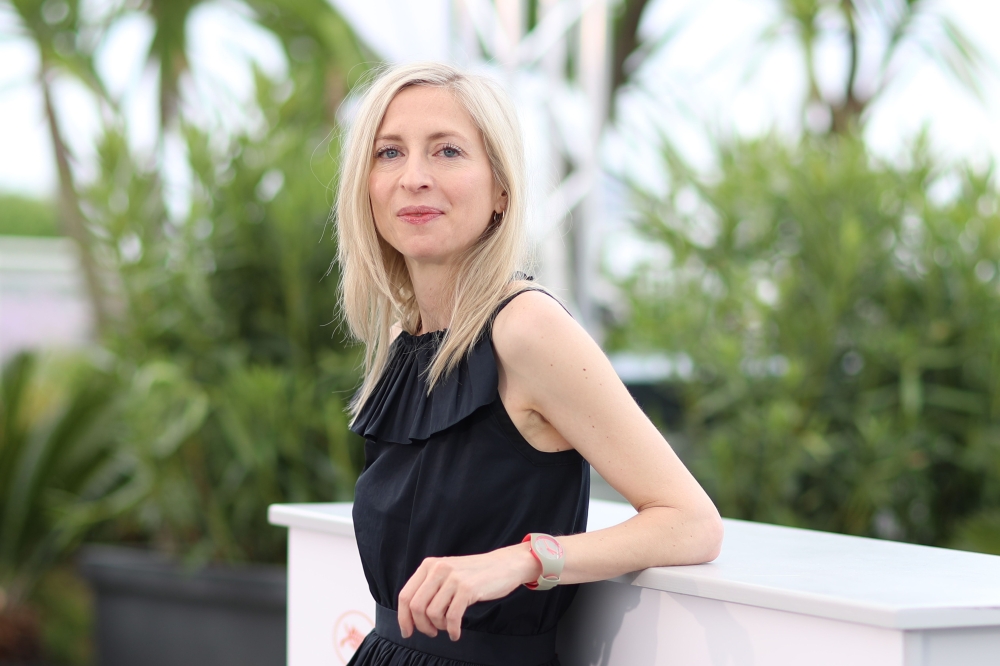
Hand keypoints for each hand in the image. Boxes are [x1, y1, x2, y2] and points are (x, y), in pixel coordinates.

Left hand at [397, 542, 541, 640]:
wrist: (504, 565)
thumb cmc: (474, 574)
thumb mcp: (446, 573)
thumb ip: (429, 588)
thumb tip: (410, 615)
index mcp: (429, 565)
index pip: (405, 595)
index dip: (403, 618)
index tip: (407, 632)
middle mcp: (438, 569)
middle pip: (416, 607)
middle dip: (421, 626)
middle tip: (431, 633)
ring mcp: (453, 578)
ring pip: (432, 613)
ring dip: (439, 627)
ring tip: (448, 627)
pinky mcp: (468, 588)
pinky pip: (451, 617)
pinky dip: (452, 630)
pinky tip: (456, 633)